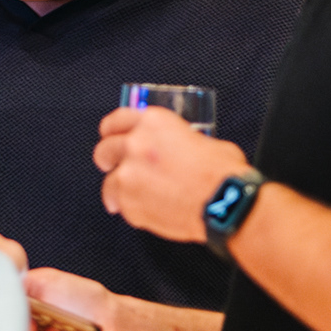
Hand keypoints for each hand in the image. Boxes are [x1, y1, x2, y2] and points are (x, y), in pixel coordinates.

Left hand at [92, 107, 248, 242]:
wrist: (225, 204)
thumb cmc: (222, 174)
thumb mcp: (202, 139)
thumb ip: (178, 140)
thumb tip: (178, 148)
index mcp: (153, 122)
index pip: (117, 120)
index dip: (111, 130)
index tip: (110, 136)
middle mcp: (136, 144)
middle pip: (104, 149)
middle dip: (108, 159)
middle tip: (115, 166)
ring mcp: (129, 175)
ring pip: (109, 182)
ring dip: (119, 188)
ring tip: (135, 196)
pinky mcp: (129, 203)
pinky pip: (121, 206)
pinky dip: (131, 209)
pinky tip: (148, 210)